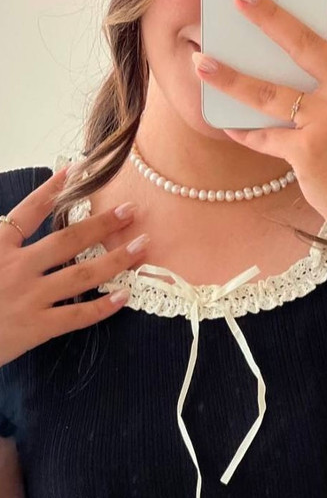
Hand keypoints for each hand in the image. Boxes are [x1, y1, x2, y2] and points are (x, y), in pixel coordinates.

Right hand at [0, 168, 149, 367]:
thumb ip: (1, 237)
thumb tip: (14, 224)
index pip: (30, 210)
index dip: (54, 189)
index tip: (77, 170)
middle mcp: (15, 266)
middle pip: (68, 239)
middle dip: (103, 223)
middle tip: (132, 210)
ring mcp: (28, 297)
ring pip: (82, 274)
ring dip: (115, 259)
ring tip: (141, 247)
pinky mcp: (35, 327)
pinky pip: (76, 315)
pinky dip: (102, 307)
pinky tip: (124, 296)